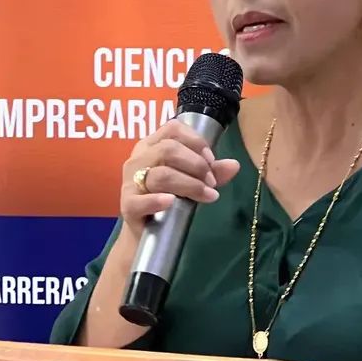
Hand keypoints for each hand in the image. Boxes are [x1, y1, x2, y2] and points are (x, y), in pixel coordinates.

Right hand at [119, 120, 240, 237]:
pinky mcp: (127, 205)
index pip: (172, 129)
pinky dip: (157, 200)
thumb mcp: (191, 181)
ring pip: (160, 175)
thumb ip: (211, 172)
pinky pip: (140, 200)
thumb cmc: (169, 199)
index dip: (195, 141)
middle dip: (196, 165)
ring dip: (189, 184)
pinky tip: (171, 202)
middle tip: (212, 183)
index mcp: (152, 145)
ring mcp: (130, 182)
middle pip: (168, 150)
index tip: (212, 159)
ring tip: (207, 196)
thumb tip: (234, 165)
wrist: (146, 231)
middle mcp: (138, 159)